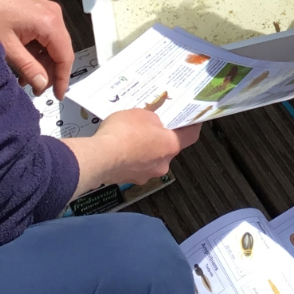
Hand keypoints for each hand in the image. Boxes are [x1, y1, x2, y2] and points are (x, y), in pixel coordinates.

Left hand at [0, 0, 74, 98]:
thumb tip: (42, 85)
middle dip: (49, 72)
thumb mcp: (7, 47)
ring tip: (24, 79)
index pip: (65, 56)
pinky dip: (36, 51)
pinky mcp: (37, 10)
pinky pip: (44, 35)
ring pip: (51, 44)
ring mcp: (46, 10)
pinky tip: (23, 63)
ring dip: (41, 63)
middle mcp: (53, 14)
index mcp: (50, 23)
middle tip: (35, 89)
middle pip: (60, 50)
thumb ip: (28, 67)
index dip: (62, 78)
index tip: (57, 96)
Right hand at [69, 110, 201, 194]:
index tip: (193, 120)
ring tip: (129, 136)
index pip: (191, 136)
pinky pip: (133, 166)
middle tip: (150, 126)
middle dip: (160, 138)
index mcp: (170, 146)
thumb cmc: (124, 132)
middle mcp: (162, 164)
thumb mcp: (142, 114)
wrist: (100, 156)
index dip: (192, 126)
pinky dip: (129, 158)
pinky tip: (118, 148)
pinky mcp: (128, 179)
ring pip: (149, 159)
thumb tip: (154, 125)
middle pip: (167, 148)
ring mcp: (145, 175)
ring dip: (143, 149)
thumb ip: (153, 119)